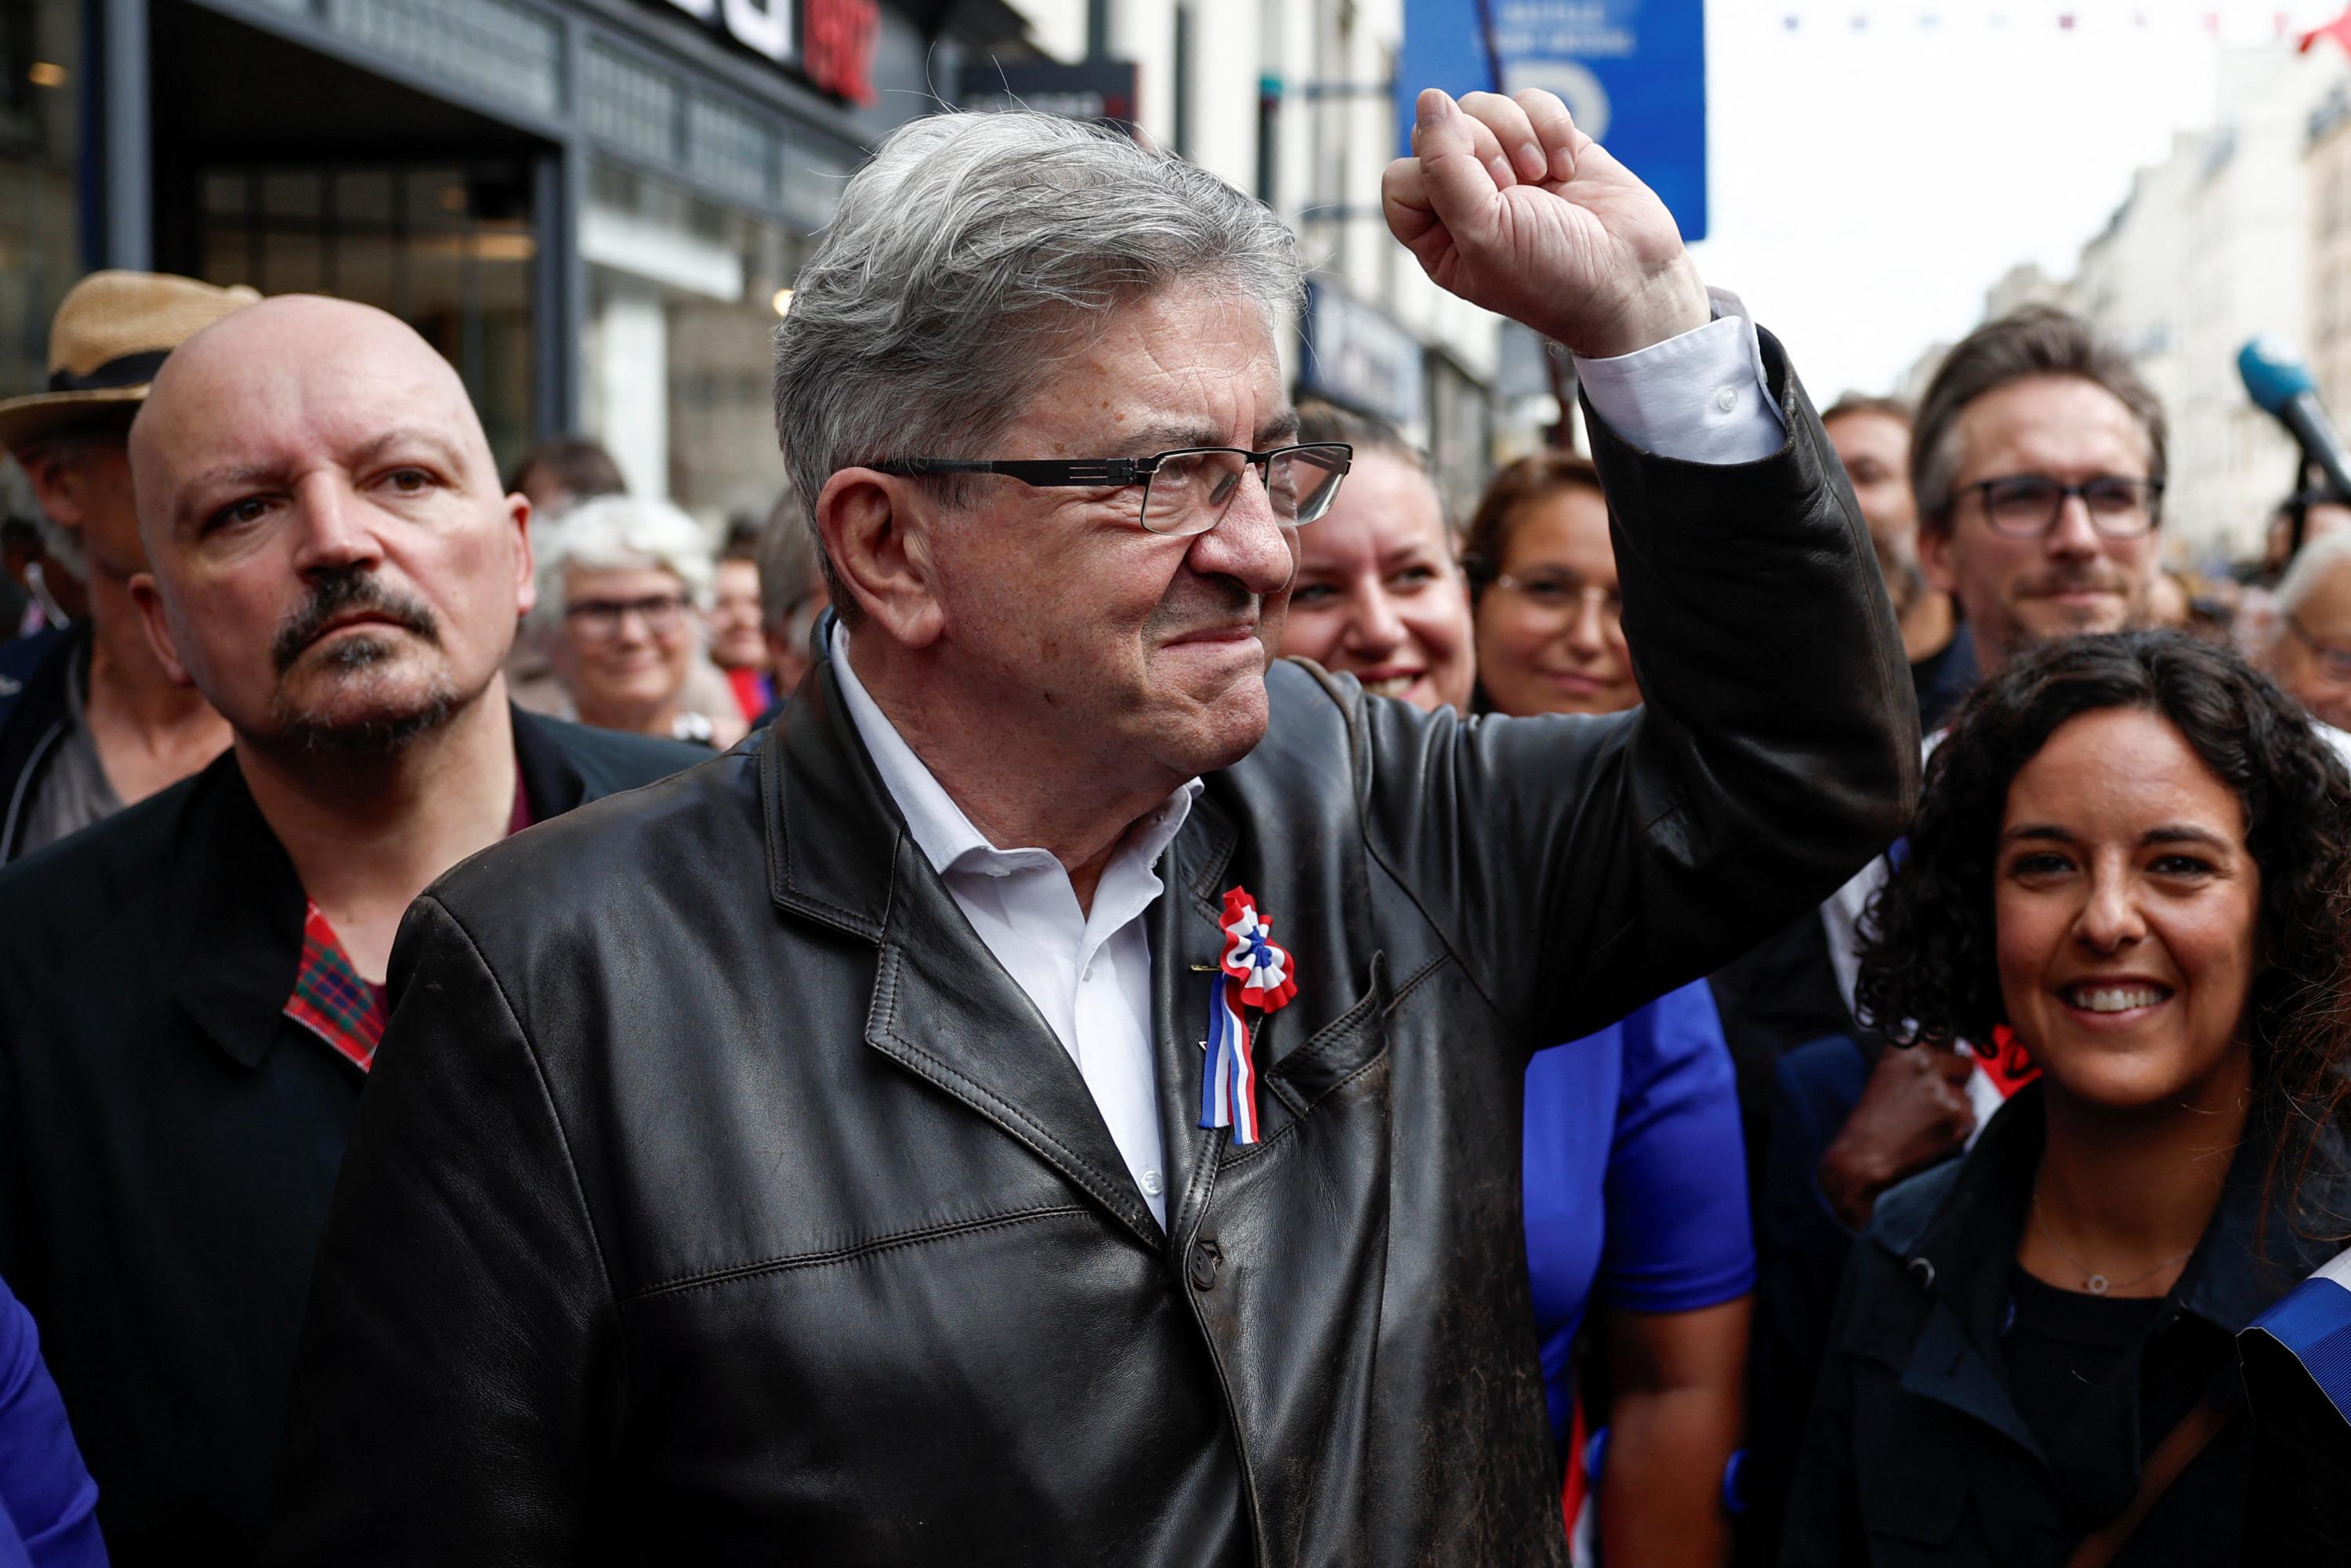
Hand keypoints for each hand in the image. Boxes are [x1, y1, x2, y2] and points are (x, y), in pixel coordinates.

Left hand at [1380, 87, 1708, 359]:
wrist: (1629, 277)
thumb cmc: (1552, 274)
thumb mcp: (1484, 231)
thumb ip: (1444, 167)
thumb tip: (1429, 99)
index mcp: (1436, 234)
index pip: (1401, 177)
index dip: (1433, 174)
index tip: (1478, 199)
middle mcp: (1465, 198)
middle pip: (1442, 132)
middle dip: (1482, 150)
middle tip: (1517, 188)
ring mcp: (1507, 167)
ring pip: (1483, 108)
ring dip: (1516, 135)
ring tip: (1543, 176)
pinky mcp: (1547, 143)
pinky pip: (1529, 101)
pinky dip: (1550, 125)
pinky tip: (1568, 166)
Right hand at [1816, 1045, 1976, 1231]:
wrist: (1863, 1156)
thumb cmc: (1873, 1120)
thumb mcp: (1889, 1075)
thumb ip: (1920, 1061)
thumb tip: (1958, 1054)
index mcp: (1905, 1047)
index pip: (1946, 1035)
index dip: (1947, 1055)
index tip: (1942, 1068)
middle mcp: (1925, 1061)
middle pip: (1966, 1063)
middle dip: (1958, 1081)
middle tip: (1933, 1102)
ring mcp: (1943, 1088)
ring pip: (1969, 1096)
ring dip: (1956, 1110)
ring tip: (1924, 1125)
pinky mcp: (1957, 1115)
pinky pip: (1971, 1120)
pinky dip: (1957, 1131)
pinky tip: (1931, 1137)